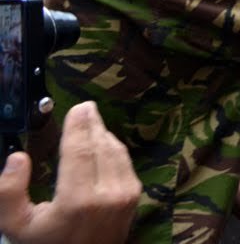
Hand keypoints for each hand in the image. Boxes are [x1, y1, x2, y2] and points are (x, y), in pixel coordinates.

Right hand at [0, 101, 140, 243]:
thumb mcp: (16, 225)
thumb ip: (9, 192)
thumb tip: (18, 157)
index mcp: (79, 199)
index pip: (81, 150)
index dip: (80, 125)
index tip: (79, 106)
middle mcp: (109, 193)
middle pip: (101, 145)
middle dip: (92, 124)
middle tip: (84, 108)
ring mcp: (126, 194)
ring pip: (116, 150)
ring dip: (102, 134)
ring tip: (89, 123)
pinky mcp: (134, 196)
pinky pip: (124, 161)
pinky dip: (112, 148)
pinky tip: (100, 144)